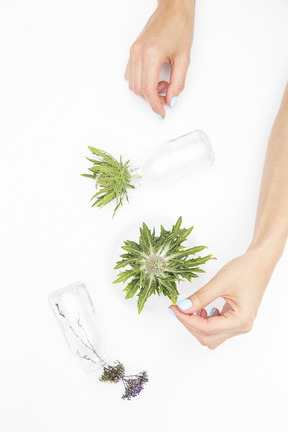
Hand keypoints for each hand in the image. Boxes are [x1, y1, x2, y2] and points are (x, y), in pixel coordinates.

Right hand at [124, 0, 194, 118]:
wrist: (174, 8)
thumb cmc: (180, 26)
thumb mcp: (184, 58)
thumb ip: (178, 83)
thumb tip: (172, 100)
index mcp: (151, 54)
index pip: (148, 89)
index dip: (155, 105)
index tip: (161, 113)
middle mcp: (138, 53)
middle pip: (139, 89)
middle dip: (153, 98)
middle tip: (167, 96)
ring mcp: (133, 51)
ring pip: (133, 84)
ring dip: (147, 90)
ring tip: (163, 83)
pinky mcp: (133, 50)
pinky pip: (131, 75)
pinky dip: (142, 82)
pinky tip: (155, 77)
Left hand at [169, 249, 274, 348]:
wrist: (260, 263)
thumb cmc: (246, 270)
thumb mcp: (219, 282)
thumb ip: (200, 297)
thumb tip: (183, 307)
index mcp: (240, 320)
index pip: (206, 329)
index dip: (187, 320)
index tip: (175, 309)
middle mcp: (241, 327)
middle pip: (207, 337)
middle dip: (190, 324)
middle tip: (178, 308)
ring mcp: (239, 325)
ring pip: (211, 336)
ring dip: (198, 325)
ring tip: (193, 307)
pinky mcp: (236, 320)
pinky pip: (217, 329)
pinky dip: (205, 322)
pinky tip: (203, 309)